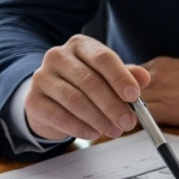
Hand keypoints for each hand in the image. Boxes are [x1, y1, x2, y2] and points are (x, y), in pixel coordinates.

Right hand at [24, 35, 150, 141]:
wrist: (48, 99)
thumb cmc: (82, 85)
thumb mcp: (107, 77)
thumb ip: (126, 76)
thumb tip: (144, 78)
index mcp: (80, 45)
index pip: (102, 57)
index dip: (120, 77)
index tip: (134, 96)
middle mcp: (58, 56)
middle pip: (90, 81)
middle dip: (112, 105)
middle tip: (128, 122)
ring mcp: (42, 77)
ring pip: (75, 100)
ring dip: (99, 119)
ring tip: (114, 130)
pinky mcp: (33, 101)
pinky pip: (60, 116)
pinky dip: (80, 127)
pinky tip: (93, 133)